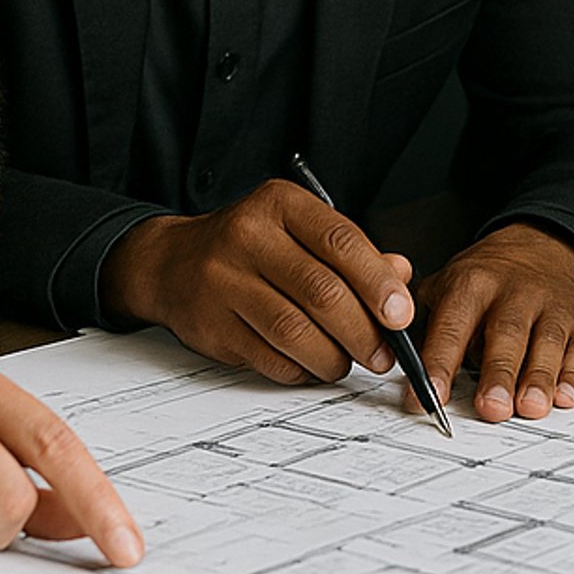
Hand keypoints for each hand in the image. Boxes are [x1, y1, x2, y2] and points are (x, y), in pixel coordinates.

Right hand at [102, 181, 415, 384]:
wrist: (172, 263)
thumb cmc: (250, 245)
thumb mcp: (300, 229)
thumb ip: (353, 252)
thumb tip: (401, 276)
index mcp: (279, 204)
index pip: (340, 241)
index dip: (378, 282)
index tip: (402, 314)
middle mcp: (248, 236)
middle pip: (322, 292)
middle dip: (363, 331)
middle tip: (382, 353)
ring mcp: (224, 281)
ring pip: (296, 332)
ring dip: (334, 357)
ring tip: (347, 361)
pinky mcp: (211, 325)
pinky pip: (271, 358)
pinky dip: (301, 369)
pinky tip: (310, 363)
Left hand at [416, 223, 573, 423]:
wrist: (542, 245)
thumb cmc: (487, 277)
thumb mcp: (447, 284)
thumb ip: (423, 321)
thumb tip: (395, 361)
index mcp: (472, 283)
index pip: (452, 326)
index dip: (439, 364)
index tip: (425, 398)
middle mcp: (513, 292)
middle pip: (505, 334)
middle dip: (497, 374)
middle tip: (489, 409)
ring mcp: (550, 306)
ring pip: (546, 343)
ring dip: (538, 378)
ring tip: (528, 408)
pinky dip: (573, 376)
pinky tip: (564, 398)